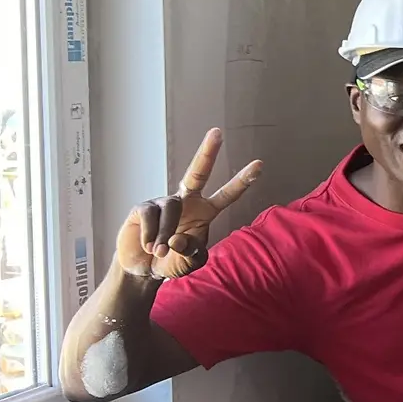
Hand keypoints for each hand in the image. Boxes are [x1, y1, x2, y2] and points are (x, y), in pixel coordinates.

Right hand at [115, 128, 262, 280]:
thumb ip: (190, 252)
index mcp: (205, 212)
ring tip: (161, 251)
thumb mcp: (189, 261)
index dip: (242, 182)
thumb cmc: (173, 261)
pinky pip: (150, 216)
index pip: (226, 195)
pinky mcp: (143, 208)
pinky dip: (151, 235)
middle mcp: (186, 201)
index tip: (259, 165)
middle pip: (197, 172)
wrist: (144, 269)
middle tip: (218, 132)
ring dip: (166, 233)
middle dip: (207, 152)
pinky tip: (148, 246)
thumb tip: (177, 239)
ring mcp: (163, 202)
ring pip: (171, 207)